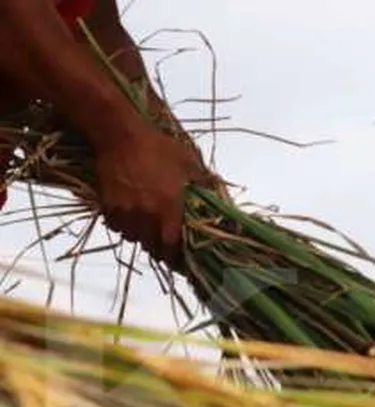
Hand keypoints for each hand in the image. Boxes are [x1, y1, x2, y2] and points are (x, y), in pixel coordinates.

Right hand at [92, 121, 209, 262]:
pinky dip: (122, 226)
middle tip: (162, 243)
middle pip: (151, 246)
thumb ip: (202, 183)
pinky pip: (115, 226)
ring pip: (132, 238)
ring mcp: (126, 211)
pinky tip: (128, 218)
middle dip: (158, 247)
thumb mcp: (188, 162)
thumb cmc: (158, 147)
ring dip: (140, 237)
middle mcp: (147, 215)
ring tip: (146, 230)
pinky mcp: (108, 205)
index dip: (174, 254)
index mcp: (169, 208)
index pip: (171, 245)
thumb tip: (218, 195)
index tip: (177, 254)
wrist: (120, 135)